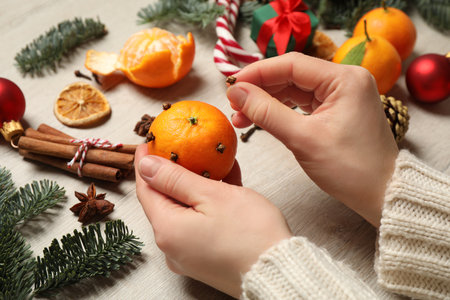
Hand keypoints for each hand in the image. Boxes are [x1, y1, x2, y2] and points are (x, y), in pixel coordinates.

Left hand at [135, 144, 291, 297]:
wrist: (280, 271)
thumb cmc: (251, 234)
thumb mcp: (211, 195)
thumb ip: (175, 179)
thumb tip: (146, 166)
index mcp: (168, 230)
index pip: (146, 190)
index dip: (146, 164)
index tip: (150, 143)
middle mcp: (173, 246)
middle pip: (165, 201)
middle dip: (174, 173)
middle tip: (183, 149)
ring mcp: (190, 254)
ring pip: (186, 210)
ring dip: (196, 185)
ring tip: (211, 162)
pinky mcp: (206, 257)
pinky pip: (200, 223)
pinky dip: (208, 204)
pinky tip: (224, 183)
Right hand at [227, 52, 398, 226]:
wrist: (381, 193)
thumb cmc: (351, 169)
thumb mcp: (303, 140)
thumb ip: (267, 112)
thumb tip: (236, 92)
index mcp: (345, 79)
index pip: (291, 64)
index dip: (257, 73)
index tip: (231, 85)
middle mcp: (345, 80)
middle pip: (292, 75)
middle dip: (260, 89)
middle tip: (233, 103)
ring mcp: (342, 94)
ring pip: (294, 90)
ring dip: (267, 101)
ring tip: (242, 116)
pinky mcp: (337, 109)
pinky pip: (302, 103)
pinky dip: (281, 111)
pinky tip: (262, 119)